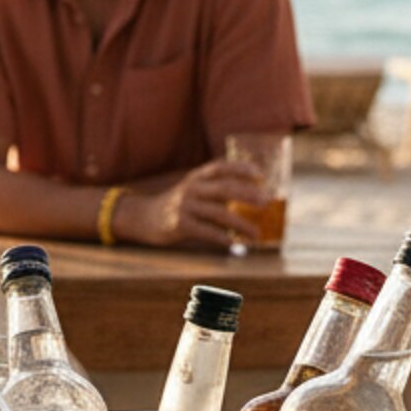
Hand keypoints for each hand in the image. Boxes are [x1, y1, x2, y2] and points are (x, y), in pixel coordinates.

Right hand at [115, 160, 262, 250]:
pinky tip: (235, 243)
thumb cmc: (178, 205)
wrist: (144, 217)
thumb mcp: (193, 190)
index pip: (221, 167)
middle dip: (248, 195)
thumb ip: (216, 190)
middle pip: (224, 188)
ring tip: (256, 234)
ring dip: (241, 224)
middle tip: (266, 202)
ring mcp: (184, 206)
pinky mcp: (179, 225)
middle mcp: (191, 188)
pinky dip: (223, 238)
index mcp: (196, 177)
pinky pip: (206, 231)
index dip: (241, 168)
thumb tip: (251, 198)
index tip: (260, 174)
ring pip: (219, 213)